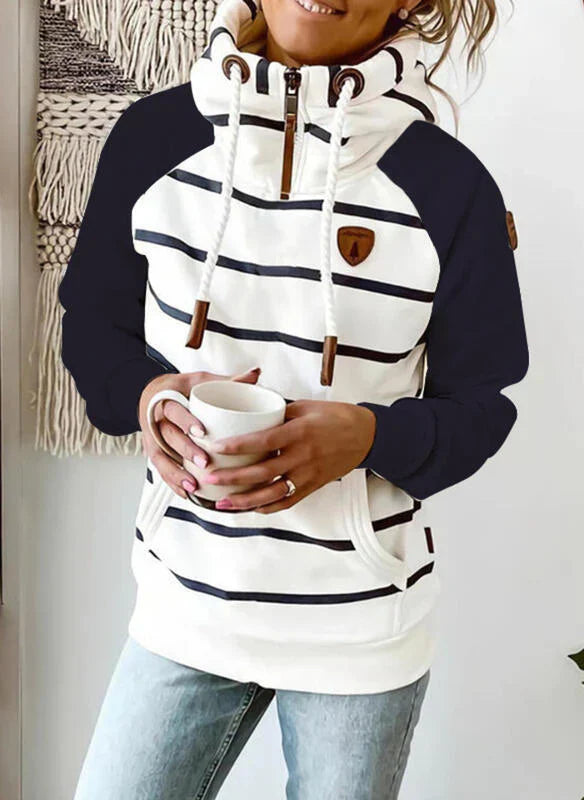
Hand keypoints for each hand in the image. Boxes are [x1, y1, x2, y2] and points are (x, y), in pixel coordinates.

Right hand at [138, 366, 260, 498]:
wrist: (154, 395)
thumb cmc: (182, 389)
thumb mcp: (201, 380)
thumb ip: (227, 380)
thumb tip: (255, 374)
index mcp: (167, 399)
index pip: (174, 410)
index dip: (186, 421)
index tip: (201, 431)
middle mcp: (156, 420)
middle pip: (168, 437)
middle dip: (186, 451)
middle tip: (205, 462)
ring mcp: (153, 438)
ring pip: (161, 458)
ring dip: (176, 474)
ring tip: (194, 485)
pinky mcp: (156, 452)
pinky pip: (161, 470)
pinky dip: (173, 483)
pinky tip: (187, 493)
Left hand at [199, 399, 376, 513]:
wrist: (366, 435)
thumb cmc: (335, 416)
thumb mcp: (305, 406)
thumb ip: (277, 413)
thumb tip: (246, 412)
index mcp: (299, 432)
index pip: (264, 440)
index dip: (238, 446)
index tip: (216, 447)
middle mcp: (303, 456)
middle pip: (262, 472)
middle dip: (233, 478)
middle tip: (209, 478)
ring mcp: (308, 474)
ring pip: (272, 493)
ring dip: (245, 501)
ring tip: (222, 504)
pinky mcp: (313, 486)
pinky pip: (287, 501)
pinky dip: (267, 507)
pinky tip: (250, 509)